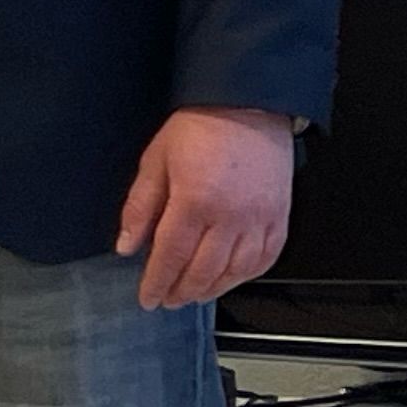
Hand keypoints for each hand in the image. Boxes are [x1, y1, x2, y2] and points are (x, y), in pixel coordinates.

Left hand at [115, 104, 296, 310]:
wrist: (247, 106)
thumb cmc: (198, 129)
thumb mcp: (156, 161)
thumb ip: (140, 207)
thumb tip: (127, 245)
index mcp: (194, 201)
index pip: (171, 255)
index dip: (157, 282)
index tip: (147, 299)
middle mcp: (231, 217)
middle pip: (203, 270)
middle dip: (182, 291)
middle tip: (167, 300)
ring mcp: (260, 220)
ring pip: (235, 272)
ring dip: (212, 289)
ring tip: (193, 295)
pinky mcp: (280, 218)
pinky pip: (265, 260)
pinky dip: (245, 276)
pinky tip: (229, 279)